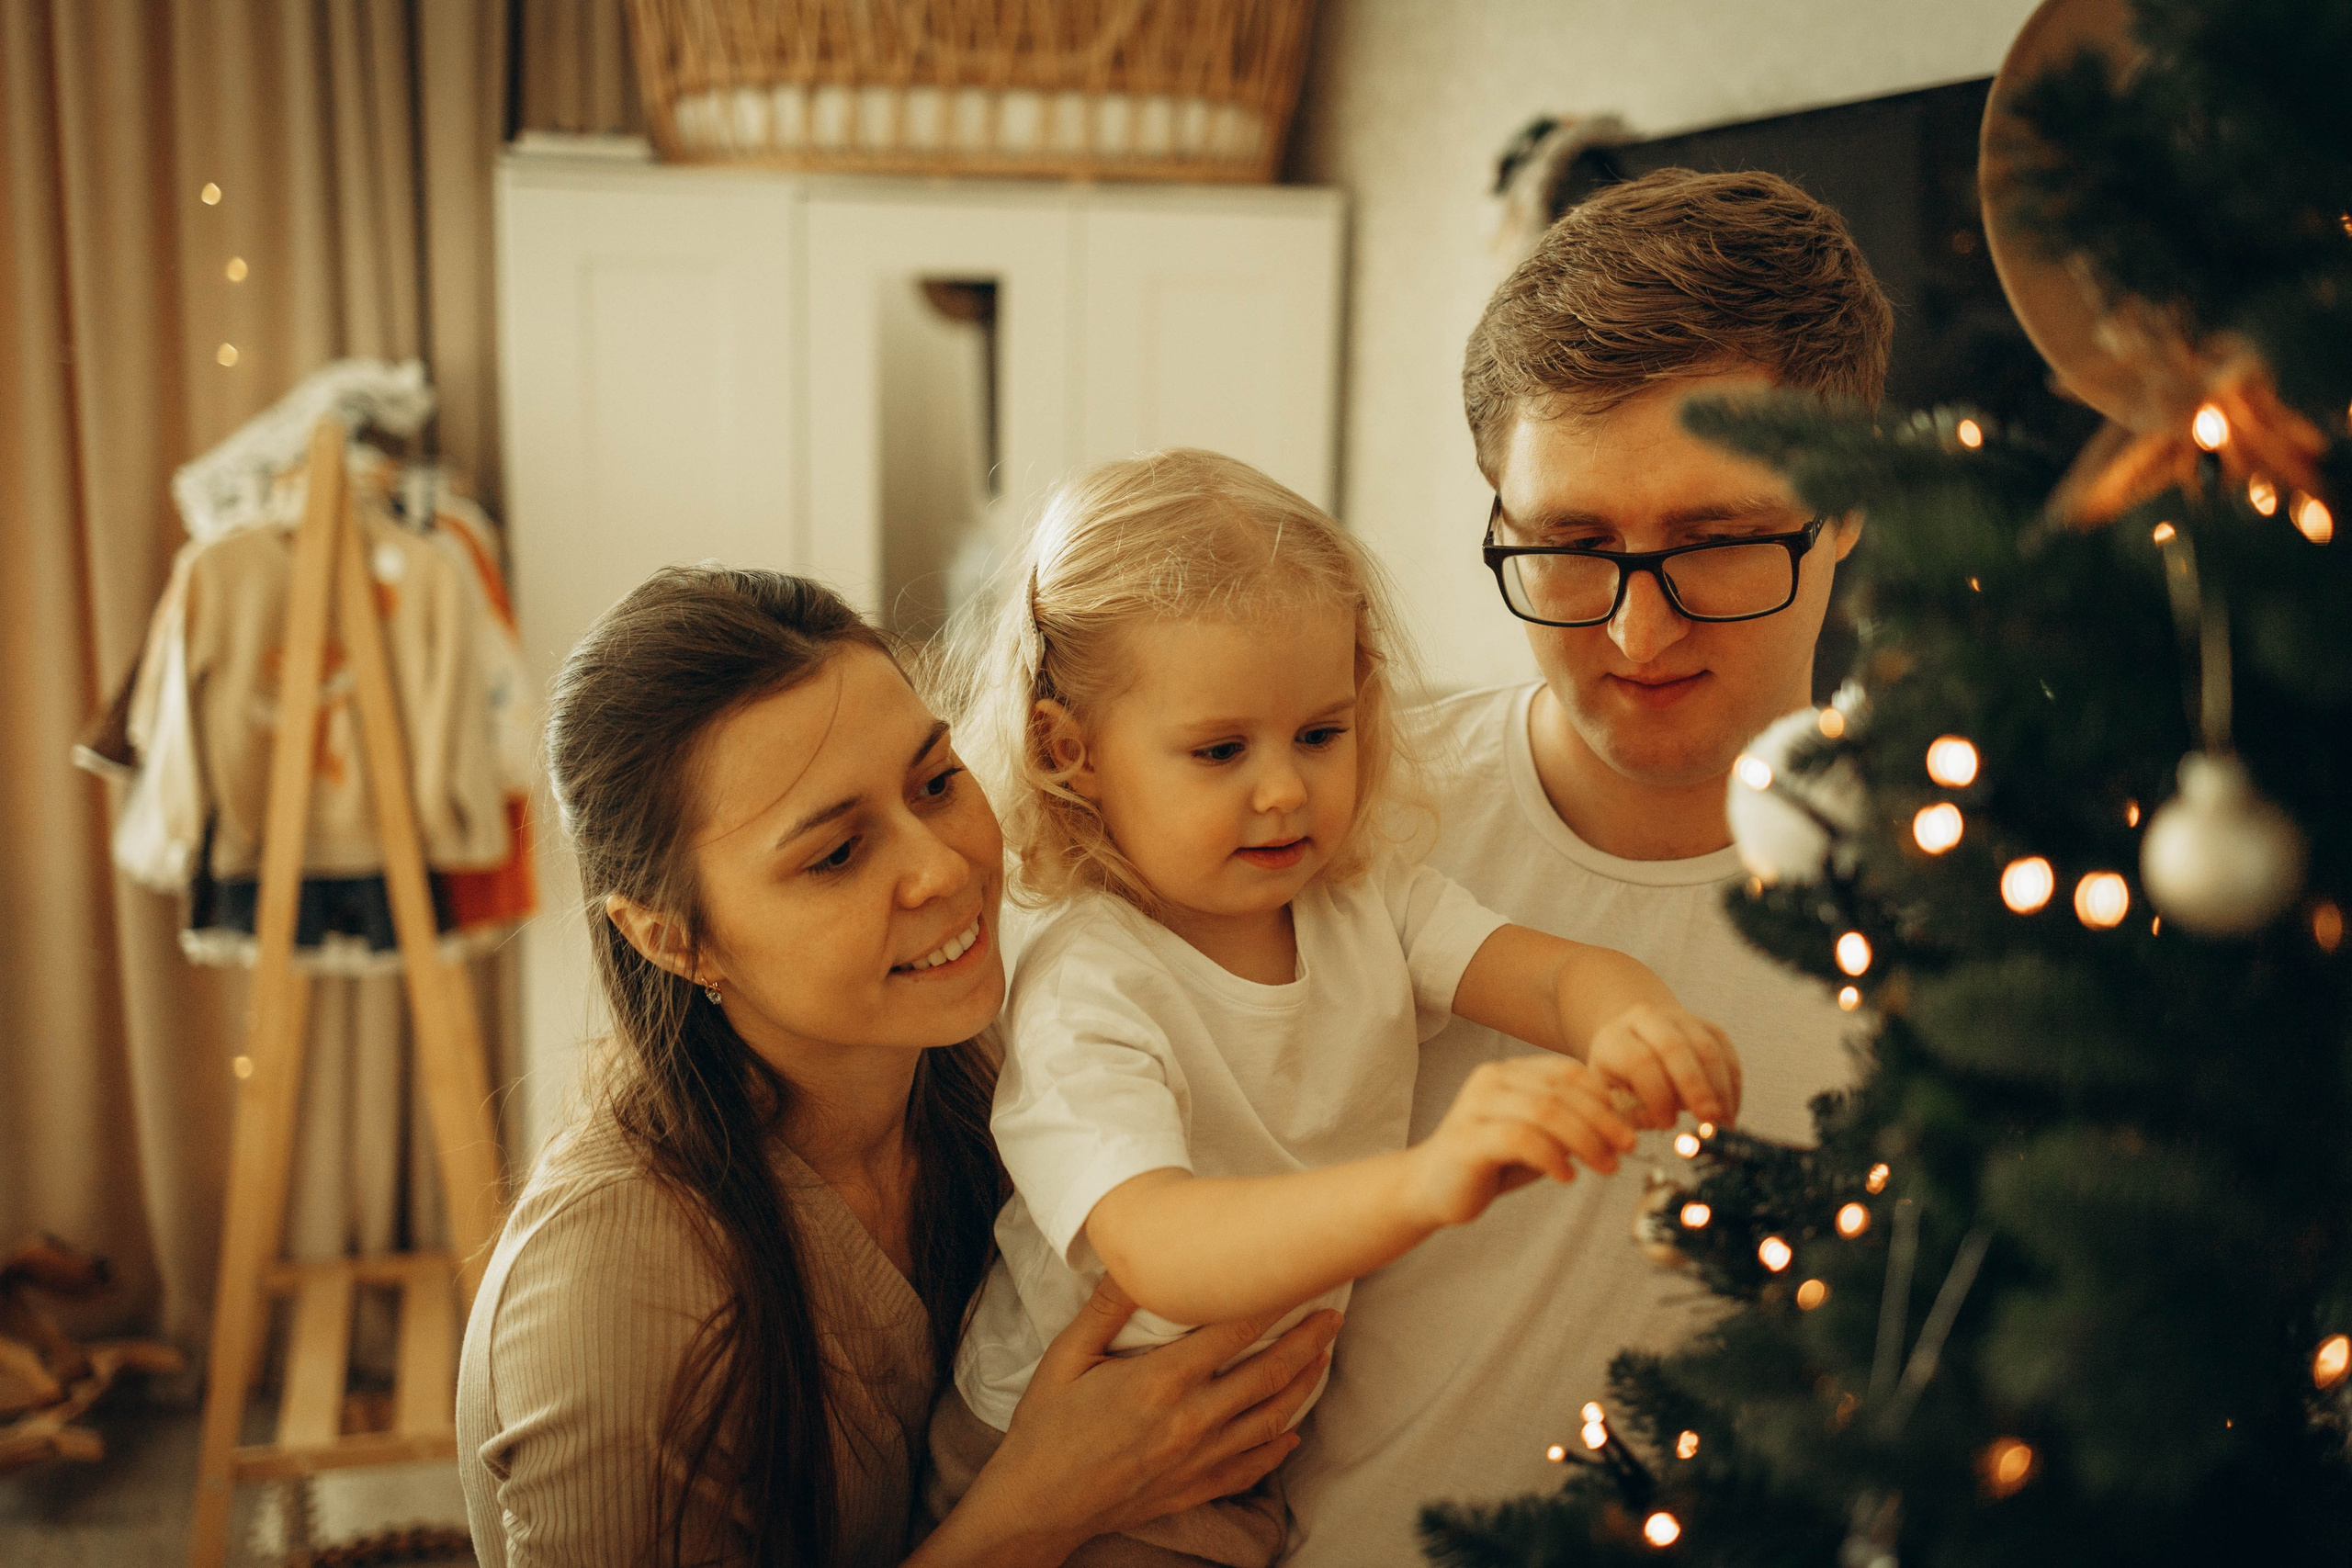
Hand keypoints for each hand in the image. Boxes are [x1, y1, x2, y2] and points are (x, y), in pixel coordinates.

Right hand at [943, 1278, 1339, 1560]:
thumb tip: (1134, 1260)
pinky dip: (1278, 1448)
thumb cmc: (1047, 1427)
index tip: (1300, 1279)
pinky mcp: (1194, 1487)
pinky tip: (1292, 1433)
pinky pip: (1251, 1466)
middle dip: (1307, 1342)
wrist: (1037, 1504)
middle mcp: (1191, 1419)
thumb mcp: (1066, 1356)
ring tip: (1323, 1359)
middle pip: (1268, 1374)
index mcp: (1161, 1380)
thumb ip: (1106, 1308)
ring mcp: (1198, 1458)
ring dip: (1303, 1386)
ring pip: (1270, 1419)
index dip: (1274, 1302)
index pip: (1235, 1331)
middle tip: (1334, 1316)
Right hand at [1401, 1055, 1638, 1229]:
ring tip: (1606, 1166)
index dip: (1604, 1097)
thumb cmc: (1491, 1163)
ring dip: (1585, 1140)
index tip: (1631, 1126)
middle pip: (1561, 1091)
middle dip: (1603, 1120)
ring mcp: (1475, 1107)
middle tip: (1628, 1147)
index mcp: (1508, 1072)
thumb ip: (1570, 1124)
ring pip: (1545, 1112)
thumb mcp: (1537, 1137)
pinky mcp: (1467, 1139)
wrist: (1430, 1189)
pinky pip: (1521, 1139)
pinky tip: (1567, 1177)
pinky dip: (1552, 1158)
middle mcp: (1490, 1080)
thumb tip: (1626, 1122)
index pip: (1567, 1072)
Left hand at [1584, 1002, 1741, 1129]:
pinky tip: (1731, 1110)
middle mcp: (1645, 1020)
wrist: (1633, 1038)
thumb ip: (1620, 1116)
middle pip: (1674, 1048)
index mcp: (1614, 1039)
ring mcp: (1678, 1018)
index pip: (1639, 1063)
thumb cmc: (1618, 1080)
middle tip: (1708, 1119)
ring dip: (1719, 1087)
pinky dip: (1732, 1082)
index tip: (1667, 1125)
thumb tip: (1634, 1141)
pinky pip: (1725, 1049)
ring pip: (1706, 1047)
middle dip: (1695, 1087)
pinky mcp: (1705, 1025)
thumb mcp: (1606, 1096)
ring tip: (1723, 1120)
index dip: (1657, 1096)